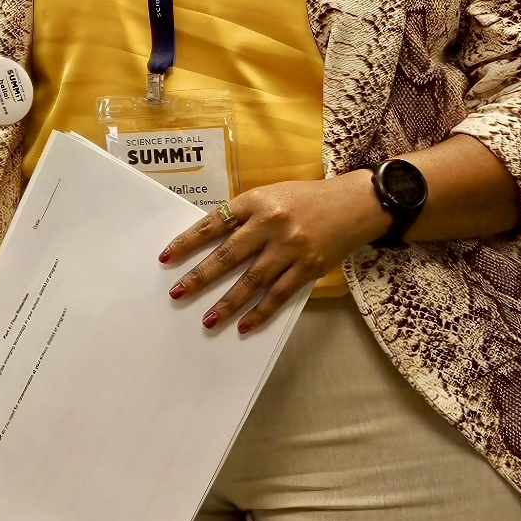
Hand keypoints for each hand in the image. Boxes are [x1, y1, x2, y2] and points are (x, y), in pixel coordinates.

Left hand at [155, 172, 389, 332]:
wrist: (354, 205)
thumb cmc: (305, 200)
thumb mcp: (270, 196)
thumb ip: (243, 216)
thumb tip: (210, 243)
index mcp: (256, 201)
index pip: (214, 224)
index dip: (188, 242)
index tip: (167, 258)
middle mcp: (271, 224)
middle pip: (228, 255)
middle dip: (200, 277)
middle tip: (178, 293)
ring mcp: (291, 248)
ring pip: (252, 281)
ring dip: (227, 303)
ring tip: (207, 319)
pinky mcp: (309, 268)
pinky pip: (279, 295)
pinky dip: (261, 312)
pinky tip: (244, 325)